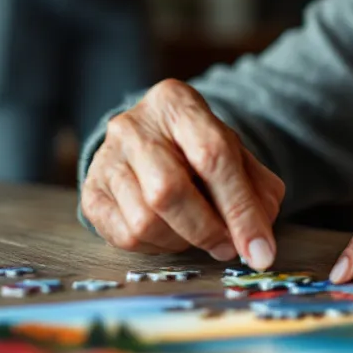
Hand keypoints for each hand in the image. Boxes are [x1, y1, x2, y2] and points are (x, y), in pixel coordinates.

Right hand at [80, 79, 285, 267]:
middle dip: (207, 230)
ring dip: (182, 241)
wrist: (149, 142)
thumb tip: (259, 240)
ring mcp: (106, 159)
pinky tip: (171, 235)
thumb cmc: (197, 149)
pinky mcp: (92, 193)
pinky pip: (125, 237)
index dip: (240, 209)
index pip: (212, 155)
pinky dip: (158, 247)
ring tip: (198, 234)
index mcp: (176, 103)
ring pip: (145, 220)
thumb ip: (257, 190)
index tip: (260, 250)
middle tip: (228, 248)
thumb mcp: (235, 155)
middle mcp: (133, 125)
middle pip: (169, 190)